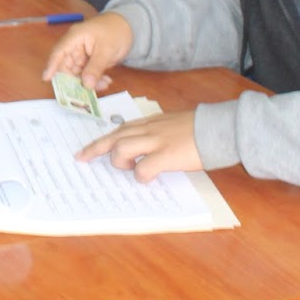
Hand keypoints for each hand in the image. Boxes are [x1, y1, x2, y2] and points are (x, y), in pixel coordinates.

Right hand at [41, 12, 132, 92]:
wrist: (129, 27)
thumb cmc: (115, 31)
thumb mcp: (106, 50)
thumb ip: (95, 68)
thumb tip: (86, 85)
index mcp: (74, 37)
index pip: (59, 52)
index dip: (51, 66)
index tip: (46, 78)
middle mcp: (74, 47)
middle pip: (66, 67)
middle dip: (75, 80)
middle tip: (87, 91)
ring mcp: (81, 55)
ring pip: (77, 74)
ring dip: (88, 82)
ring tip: (104, 84)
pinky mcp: (89, 62)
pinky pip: (87, 74)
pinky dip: (95, 80)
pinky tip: (106, 81)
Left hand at [76, 112, 200, 182]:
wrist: (217, 127)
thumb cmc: (197, 128)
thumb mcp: (170, 123)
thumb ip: (154, 130)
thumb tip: (142, 145)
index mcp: (149, 122)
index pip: (118, 129)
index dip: (101, 140)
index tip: (87, 149)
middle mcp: (148, 129)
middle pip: (113, 137)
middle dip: (95, 149)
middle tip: (82, 158)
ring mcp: (157, 141)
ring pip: (122, 148)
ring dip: (120, 161)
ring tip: (129, 168)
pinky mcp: (167, 155)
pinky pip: (144, 168)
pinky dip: (141, 175)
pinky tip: (147, 177)